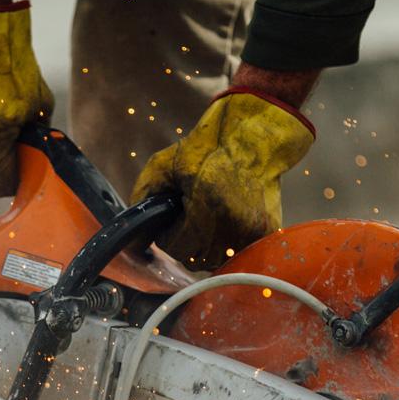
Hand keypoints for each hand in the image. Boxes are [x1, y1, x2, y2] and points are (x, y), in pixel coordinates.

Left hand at [132, 87, 314, 270]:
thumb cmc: (207, 149)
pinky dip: (228, 245)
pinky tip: (224, 225)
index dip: (167, 237)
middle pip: (195, 259)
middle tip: (187, 223)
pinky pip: (237, 254)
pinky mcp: (265, 231)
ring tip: (206, 223)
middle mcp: (231, 223)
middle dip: (185, 244)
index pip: (177, 248)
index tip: (169, 225)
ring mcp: (250, 230)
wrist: (252, 139)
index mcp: (205, 206)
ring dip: (206, 248)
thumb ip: (143, 194)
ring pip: (216, 260)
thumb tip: (133, 227)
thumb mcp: (164, 164)